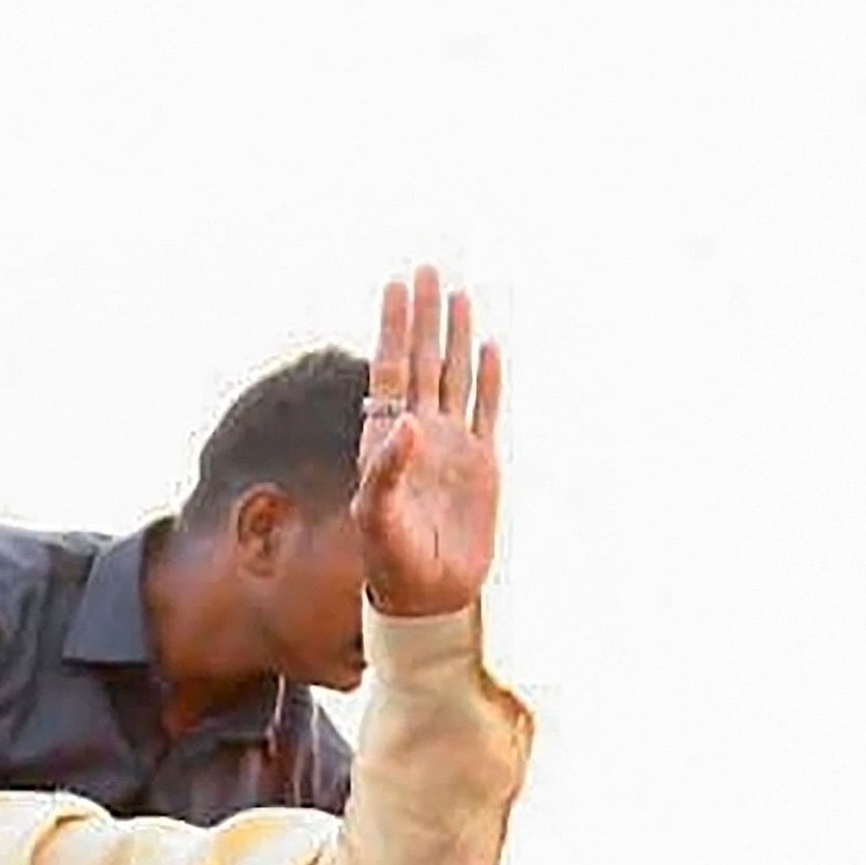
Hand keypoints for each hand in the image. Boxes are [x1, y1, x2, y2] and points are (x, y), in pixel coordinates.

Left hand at [354, 266, 505, 617]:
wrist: (429, 596)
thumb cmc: (391, 563)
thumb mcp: (377, 519)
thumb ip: (386, 471)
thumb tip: (406, 420)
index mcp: (385, 440)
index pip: (390, 369)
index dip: (393, 327)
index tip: (397, 284)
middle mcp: (418, 434)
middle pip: (423, 360)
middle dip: (424, 315)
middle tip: (427, 268)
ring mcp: (451, 445)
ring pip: (455, 376)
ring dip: (456, 335)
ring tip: (458, 293)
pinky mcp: (481, 463)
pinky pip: (487, 409)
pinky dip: (489, 378)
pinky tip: (488, 347)